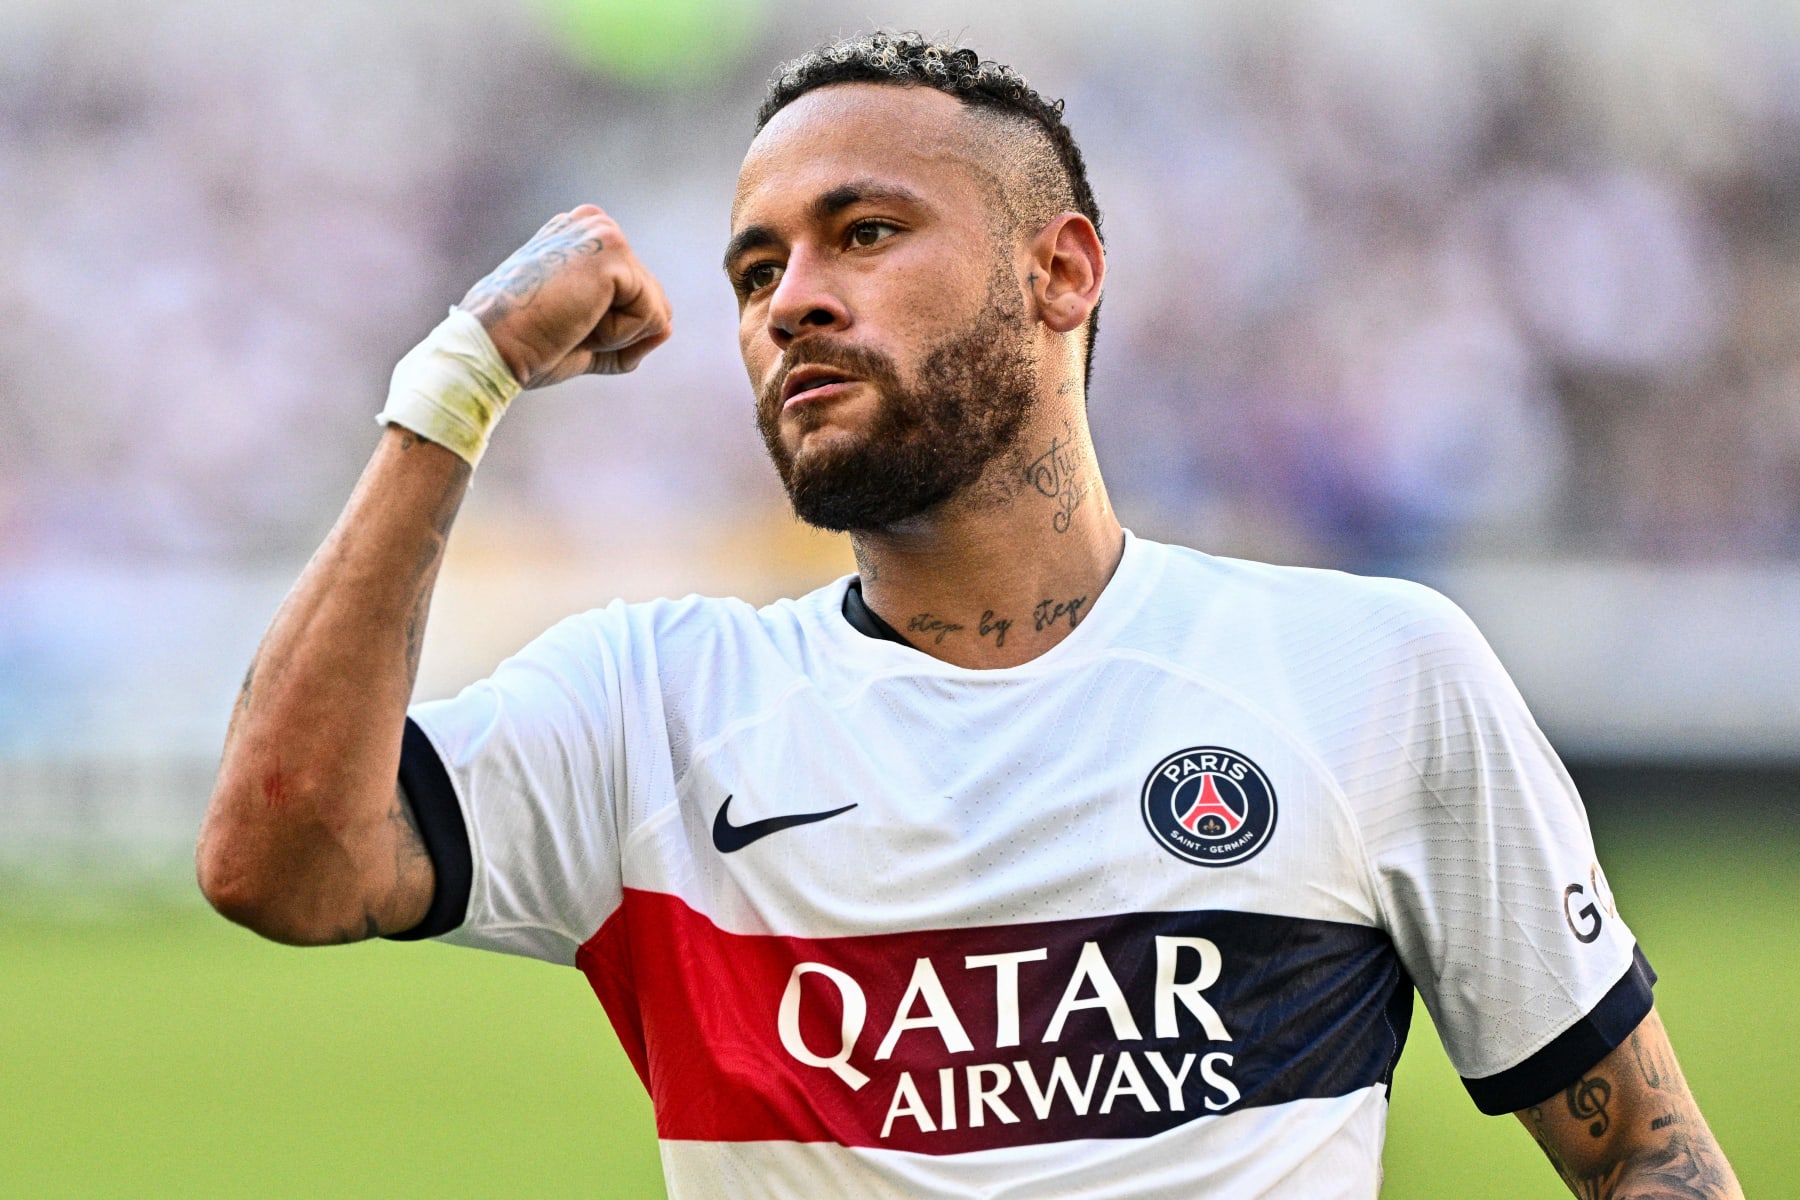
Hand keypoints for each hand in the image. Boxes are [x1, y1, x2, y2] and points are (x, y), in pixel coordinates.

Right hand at [457, 205, 672, 387]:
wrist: (493, 348)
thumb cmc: (529, 346)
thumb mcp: (588, 339)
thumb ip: (630, 332)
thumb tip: (668, 328)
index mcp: (582, 236)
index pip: (635, 296)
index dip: (608, 329)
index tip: (559, 323)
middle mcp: (594, 223)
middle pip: (652, 301)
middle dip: (618, 332)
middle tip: (565, 325)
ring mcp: (603, 232)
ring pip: (656, 310)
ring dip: (618, 335)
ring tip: (570, 321)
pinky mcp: (613, 251)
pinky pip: (652, 316)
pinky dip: (619, 336)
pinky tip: (578, 320)